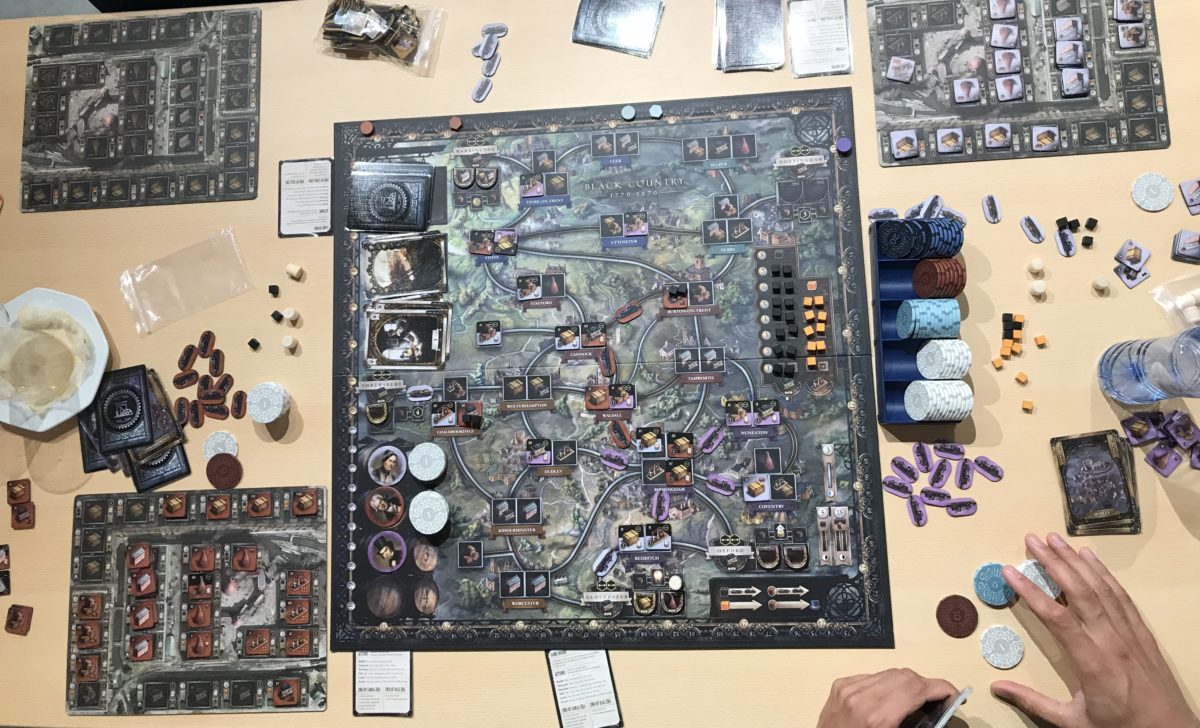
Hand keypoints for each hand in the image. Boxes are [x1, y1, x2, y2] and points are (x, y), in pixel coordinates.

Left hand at [817, 668, 956, 727]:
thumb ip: (916, 724)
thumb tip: (939, 714)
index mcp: (879, 718)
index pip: (918, 688)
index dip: (941, 689)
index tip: (953, 696)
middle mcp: (863, 698)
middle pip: (906, 676)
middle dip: (926, 686)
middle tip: (937, 700)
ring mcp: (849, 689)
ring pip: (890, 673)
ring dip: (907, 683)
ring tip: (915, 699)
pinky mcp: (840, 685)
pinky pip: (871, 676)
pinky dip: (885, 684)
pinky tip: (889, 698)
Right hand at [992, 533, 1199, 727]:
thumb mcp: (1073, 722)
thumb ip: (1033, 702)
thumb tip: (996, 688)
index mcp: (1091, 662)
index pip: (1056, 618)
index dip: (1031, 591)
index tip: (1009, 570)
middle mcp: (1111, 641)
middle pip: (1079, 592)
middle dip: (1054, 562)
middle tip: (1032, 539)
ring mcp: (1129, 634)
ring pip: (1101, 588)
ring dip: (1077, 561)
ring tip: (1056, 539)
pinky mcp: (1142, 633)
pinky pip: (1122, 597)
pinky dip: (1104, 575)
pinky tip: (1091, 559)